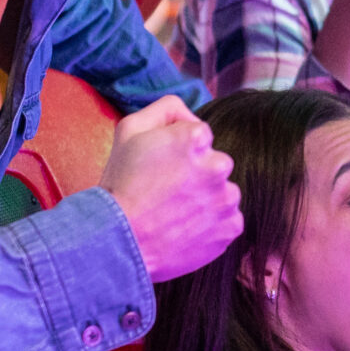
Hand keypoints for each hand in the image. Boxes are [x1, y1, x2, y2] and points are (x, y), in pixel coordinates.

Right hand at [99, 96, 240, 282]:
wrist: (118, 241)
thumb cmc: (120, 184)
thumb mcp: (129, 129)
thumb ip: (166, 109)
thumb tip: (191, 114)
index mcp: (196, 137)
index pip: (202, 137)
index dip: (180, 152)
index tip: (163, 168)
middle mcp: (218, 165)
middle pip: (216, 164)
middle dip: (198, 175)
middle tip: (168, 193)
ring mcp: (226, 199)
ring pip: (224, 193)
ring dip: (207, 200)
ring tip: (176, 213)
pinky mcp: (230, 228)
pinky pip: (228, 220)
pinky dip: (212, 225)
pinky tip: (186, 229)